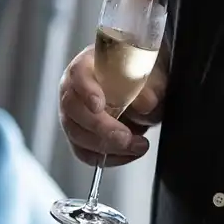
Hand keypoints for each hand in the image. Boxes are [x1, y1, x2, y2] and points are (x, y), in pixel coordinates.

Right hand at [58, 44, 164, 166]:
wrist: (140, 87)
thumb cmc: (139, 75)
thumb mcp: (150, 75)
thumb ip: (150, 86)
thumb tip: (146, 103)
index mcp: (86, 65)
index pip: (77, 74)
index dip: (86, 91)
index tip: (99, 105)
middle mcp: (72, 90)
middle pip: (73, 109)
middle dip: (100, 128)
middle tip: (126, 137)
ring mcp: (72, 116)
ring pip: (77, 134)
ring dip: (107, 146)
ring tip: (138, 145)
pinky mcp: (79, 137)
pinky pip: (85, 153)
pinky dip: (108, 158)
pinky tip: (129, 153)